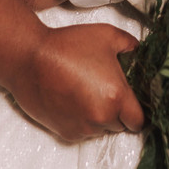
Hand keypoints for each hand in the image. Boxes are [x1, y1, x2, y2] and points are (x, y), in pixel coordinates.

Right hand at [10, 21, 144, 142]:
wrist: (29, 58)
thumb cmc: (67, 45)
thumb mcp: (107, 36)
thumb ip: (130, 45)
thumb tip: (139, 51)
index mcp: (117, 96)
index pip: (139, 121)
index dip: (137, 111)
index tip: (131, 101)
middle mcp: (101, 117)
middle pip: (120, 125)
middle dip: (118, 111)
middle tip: (106, 91)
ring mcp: (83, 128)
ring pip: (101, 130)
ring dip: (99, 117)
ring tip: (86, 93)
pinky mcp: (65, 132)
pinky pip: (83, 132)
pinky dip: (82, 122)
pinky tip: (73, 100)